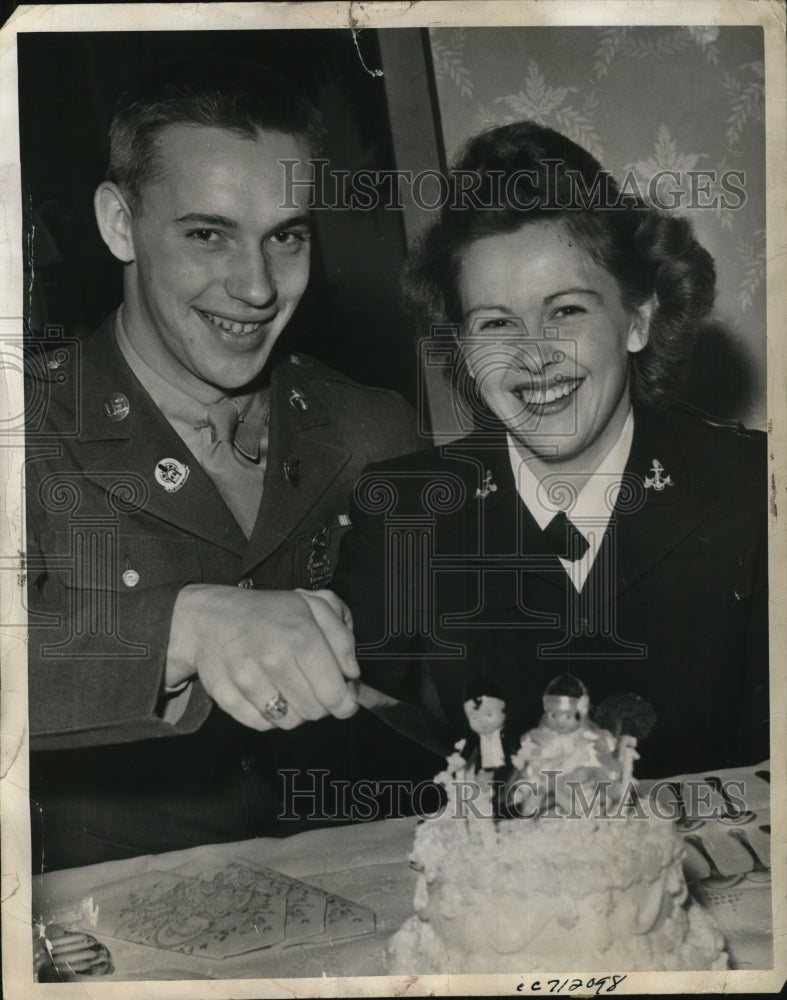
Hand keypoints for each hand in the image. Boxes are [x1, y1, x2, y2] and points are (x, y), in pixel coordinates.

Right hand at [165, 585, 359, 730]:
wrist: (209, 618)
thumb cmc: (266, 612)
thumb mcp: (312, 606)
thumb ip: (341, 637)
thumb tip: (351, 673)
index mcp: (300, 636)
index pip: (333, 692)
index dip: (345, 704)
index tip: (346, 701)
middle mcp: (273, 660)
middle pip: (314, 711)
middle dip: (321, 704)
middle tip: (314, 687)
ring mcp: (247, 681)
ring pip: (290, 722)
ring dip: (296, 711)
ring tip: (290, 688)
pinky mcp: (226, 698)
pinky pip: (262, 725)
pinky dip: (270, 716)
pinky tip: (268, 692)